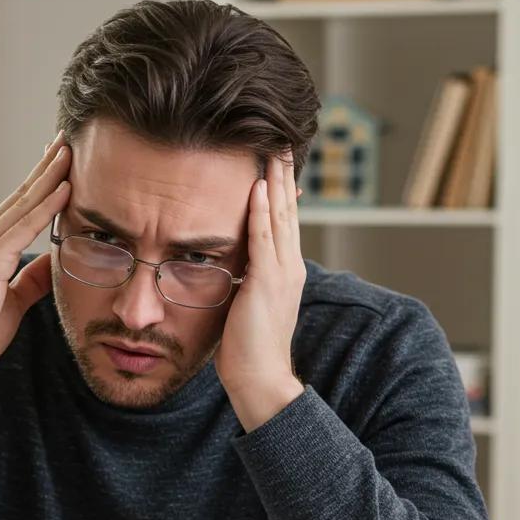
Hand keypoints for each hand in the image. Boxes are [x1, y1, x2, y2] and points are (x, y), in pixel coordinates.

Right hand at [0, 132, 70, 384]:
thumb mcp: (14, 299)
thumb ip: (32, 279)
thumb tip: (54, 264)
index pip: (20, 205)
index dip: (42, 181)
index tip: (61, 160)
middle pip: (23, 193)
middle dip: (47, 166)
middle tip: (68, 139)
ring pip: (25, 202)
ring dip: (51, 175)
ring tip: (71, 150)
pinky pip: (25, 225)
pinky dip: (47, 205)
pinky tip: (65, 188)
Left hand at [214, 151, 306, 429]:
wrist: (259, 377)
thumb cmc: (246, 349)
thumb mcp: (244, 305)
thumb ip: (242, 281)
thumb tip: (229, 268)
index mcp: (285, 272)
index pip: (283, 222)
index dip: (281, 191)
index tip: (276, 163)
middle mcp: (290, 267)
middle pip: (287, 210)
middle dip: (283, 175)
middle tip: (282, 142)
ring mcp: (282, 273)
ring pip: (280, 216)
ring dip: (275, 181)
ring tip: (273, 149)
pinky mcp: (267, 282)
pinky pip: (264, 239)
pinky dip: (261, 211)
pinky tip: (257, 186)